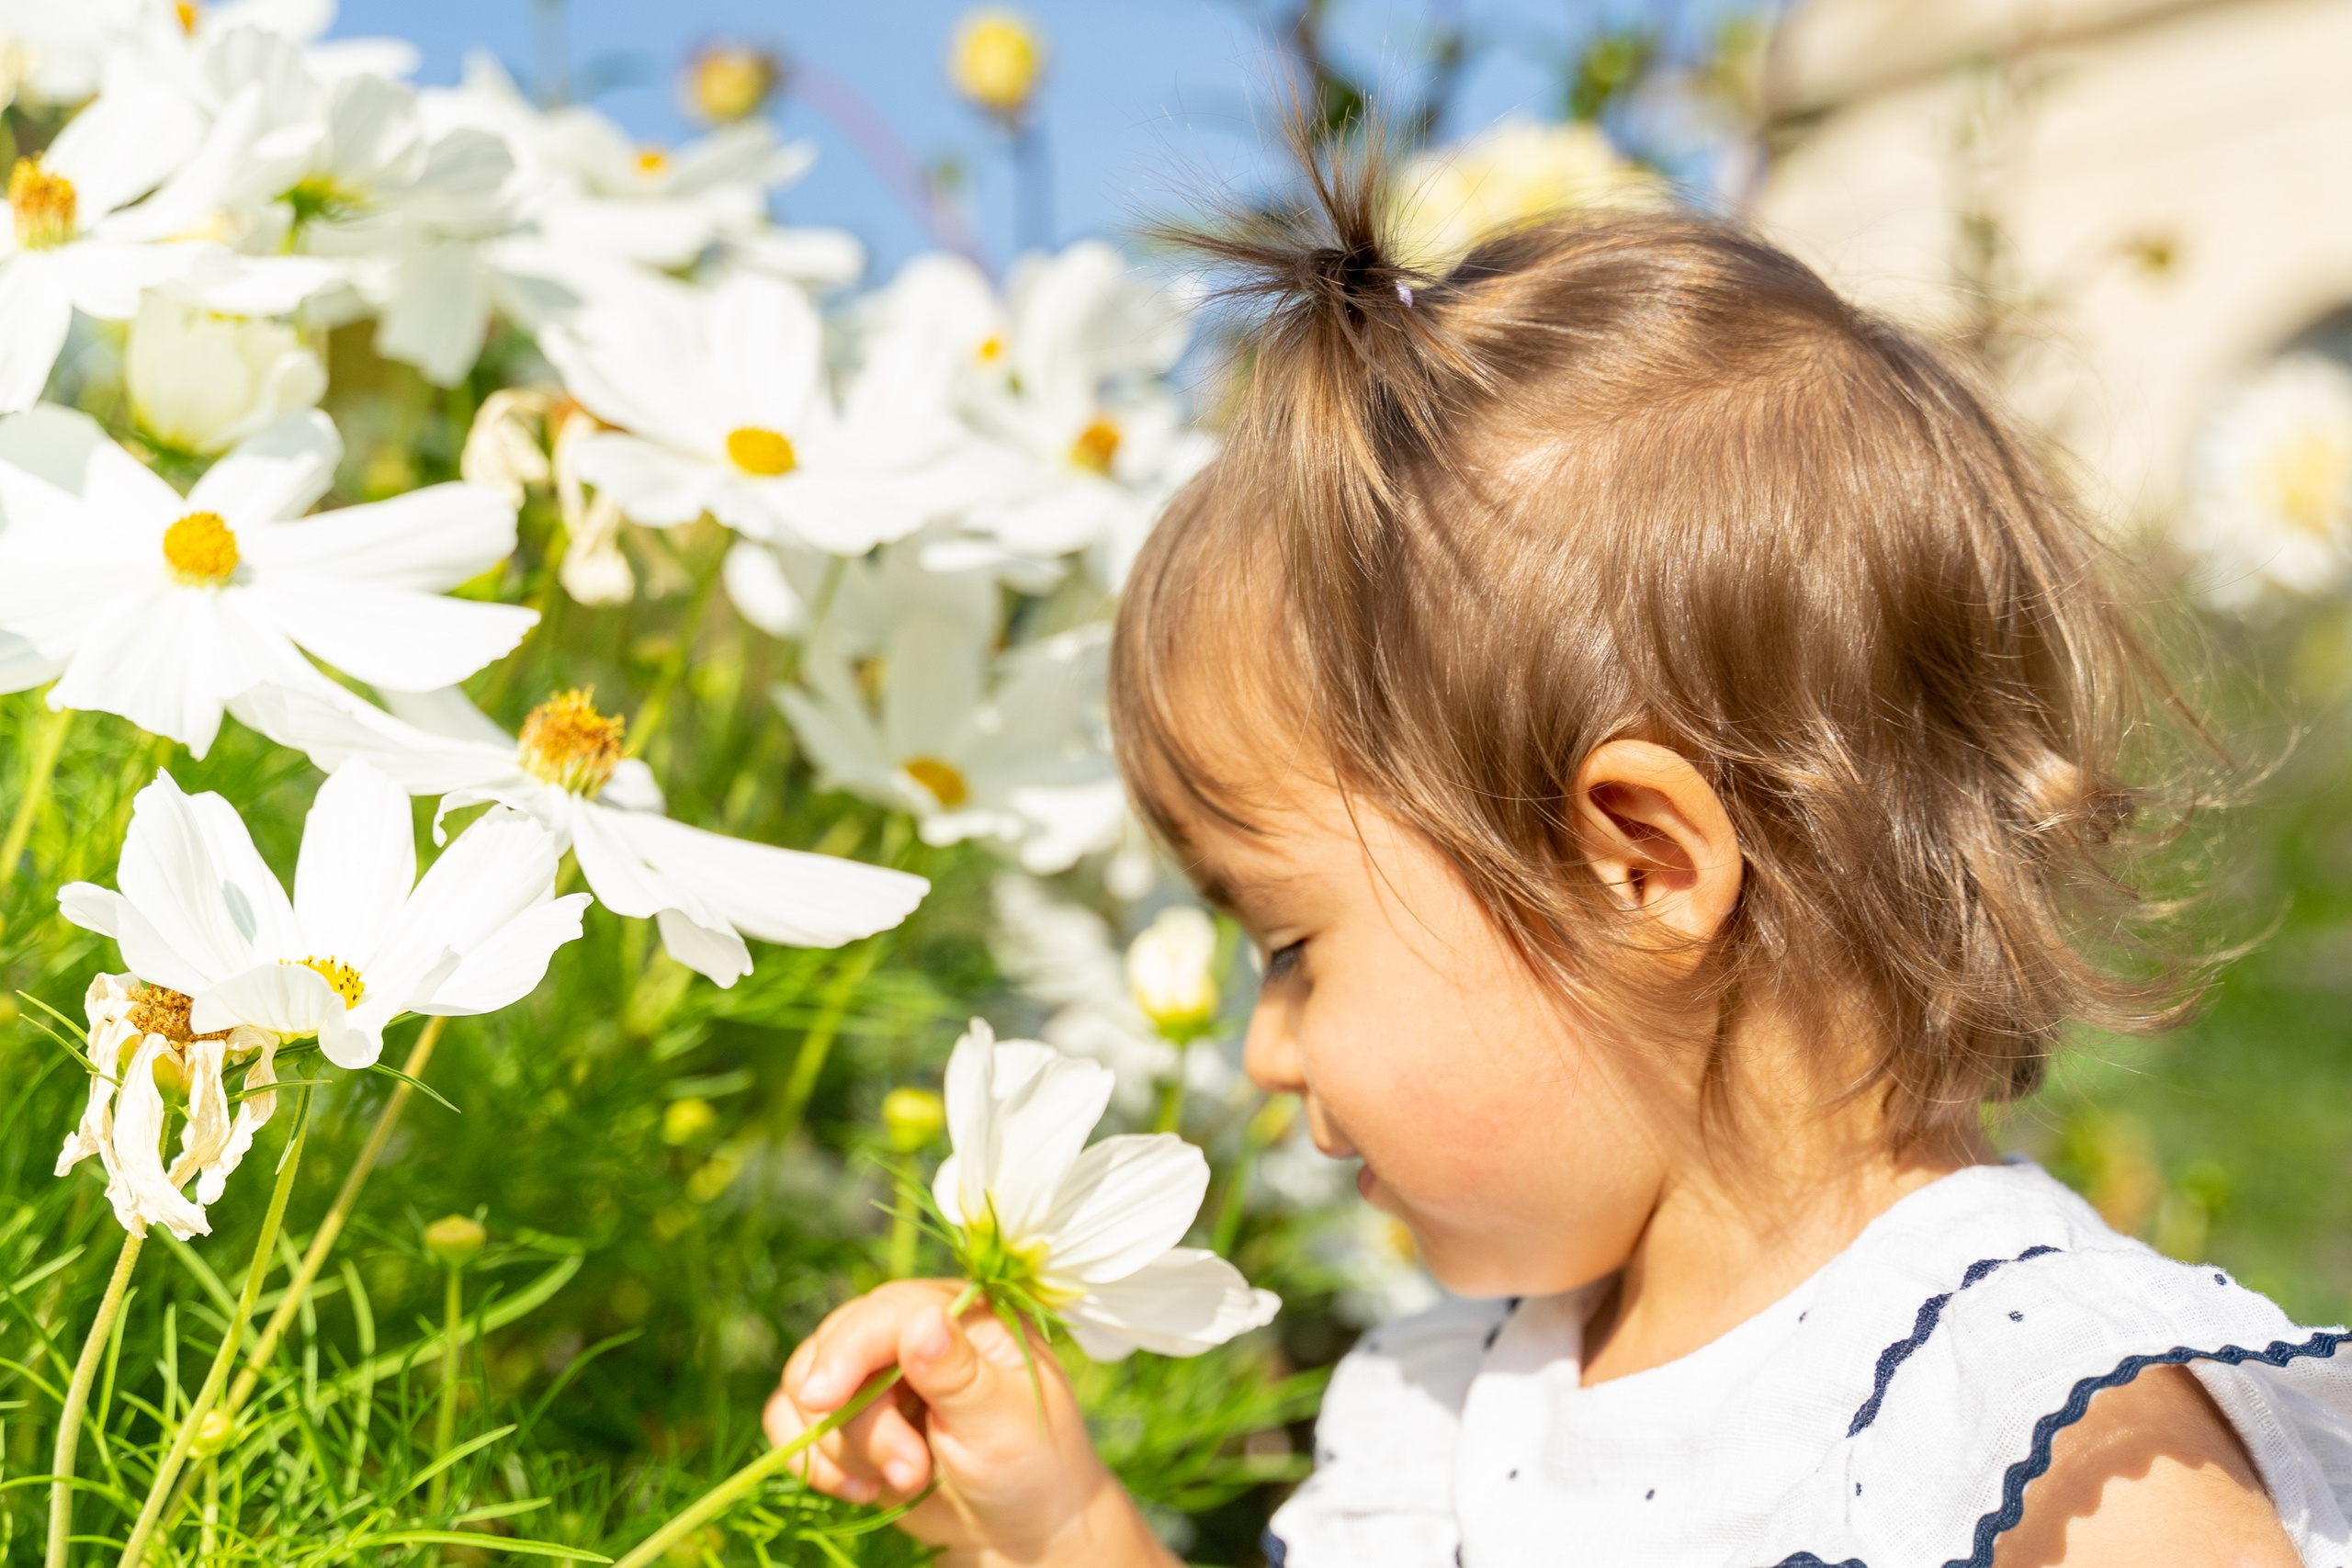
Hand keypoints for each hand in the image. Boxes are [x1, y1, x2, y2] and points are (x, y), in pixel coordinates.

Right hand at [764, 1280, 1175, 1567]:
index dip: (847, 1351)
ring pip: (805, 1391)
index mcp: (958, 1312)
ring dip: (844, 1449)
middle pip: (833, 1351)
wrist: (1018, 1526)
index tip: (824, 1399)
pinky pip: (789, 1421)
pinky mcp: (847, 1418)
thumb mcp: (1005, 1420)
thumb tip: (923, 1321)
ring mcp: (872, 1374)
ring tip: (907, 1479)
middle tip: (912, 1472)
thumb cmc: (1031, 1465)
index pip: (885, 1312)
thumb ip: (960, 1374)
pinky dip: (817, 1462)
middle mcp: (907, 1331)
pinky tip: (865, 1489)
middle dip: (861, 1425)